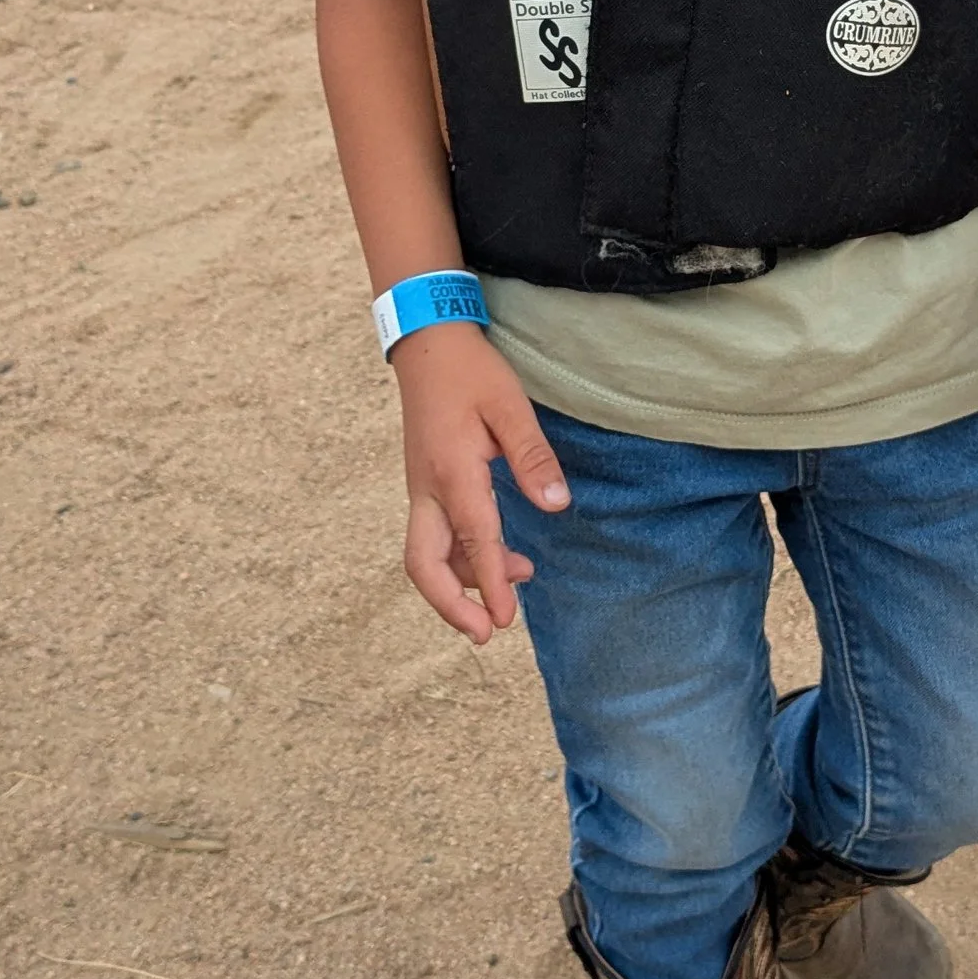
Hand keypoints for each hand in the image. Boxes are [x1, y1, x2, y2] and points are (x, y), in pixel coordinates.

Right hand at [391, 323, 569, 643]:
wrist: (427, 345)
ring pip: (427, 554)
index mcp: (451, 472)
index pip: (474, 539)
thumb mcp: (510, 407)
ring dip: (463, 579)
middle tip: (485, 634)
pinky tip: (496, 555)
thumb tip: (557, 506)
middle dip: (450, 605)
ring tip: (517, 579)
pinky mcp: (424, 486)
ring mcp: (420, 489)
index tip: (505, 621)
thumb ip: (532, 457)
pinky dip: (460, 557)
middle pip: (423, 564)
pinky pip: (432, 536)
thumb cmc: (471, 373)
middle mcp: (427, 489)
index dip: (491, 583)